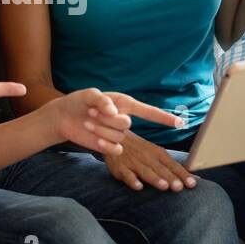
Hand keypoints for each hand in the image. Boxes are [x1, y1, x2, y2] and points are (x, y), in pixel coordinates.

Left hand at [48, 89, 184, 157]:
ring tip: (87, 122)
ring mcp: (116, 134)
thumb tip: (113, 110)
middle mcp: (123, 119)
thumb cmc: (78, 102)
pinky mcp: (109, 146)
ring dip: (101, 129)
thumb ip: (101, 100)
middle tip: (91, 113)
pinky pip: (115, 148)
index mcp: (124, 103)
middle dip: (108, 120)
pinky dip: (104, 143)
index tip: (180, 123)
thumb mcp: (88, 95)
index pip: (148, 111)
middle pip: (126, 124)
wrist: (64, 117)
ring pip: (118, 136)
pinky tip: (93, 138)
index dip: (163, 117)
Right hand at [104, 130, 198, 191]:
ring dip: (155, 179)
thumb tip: (194, 177)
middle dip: (171, 178)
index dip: (183, 174)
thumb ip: (172, 166)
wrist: (114, 137)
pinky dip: (132, 180)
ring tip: (164, 186)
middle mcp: (148, 158)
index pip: (173, 165)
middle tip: (180, 187)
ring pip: (146, 172)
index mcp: (158, 153)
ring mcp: (134, 163)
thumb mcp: (155, 152)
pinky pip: (127, 175)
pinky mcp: (121, 168)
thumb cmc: (139, 148)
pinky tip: (138, 187)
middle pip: (161, 170)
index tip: (193, 183)